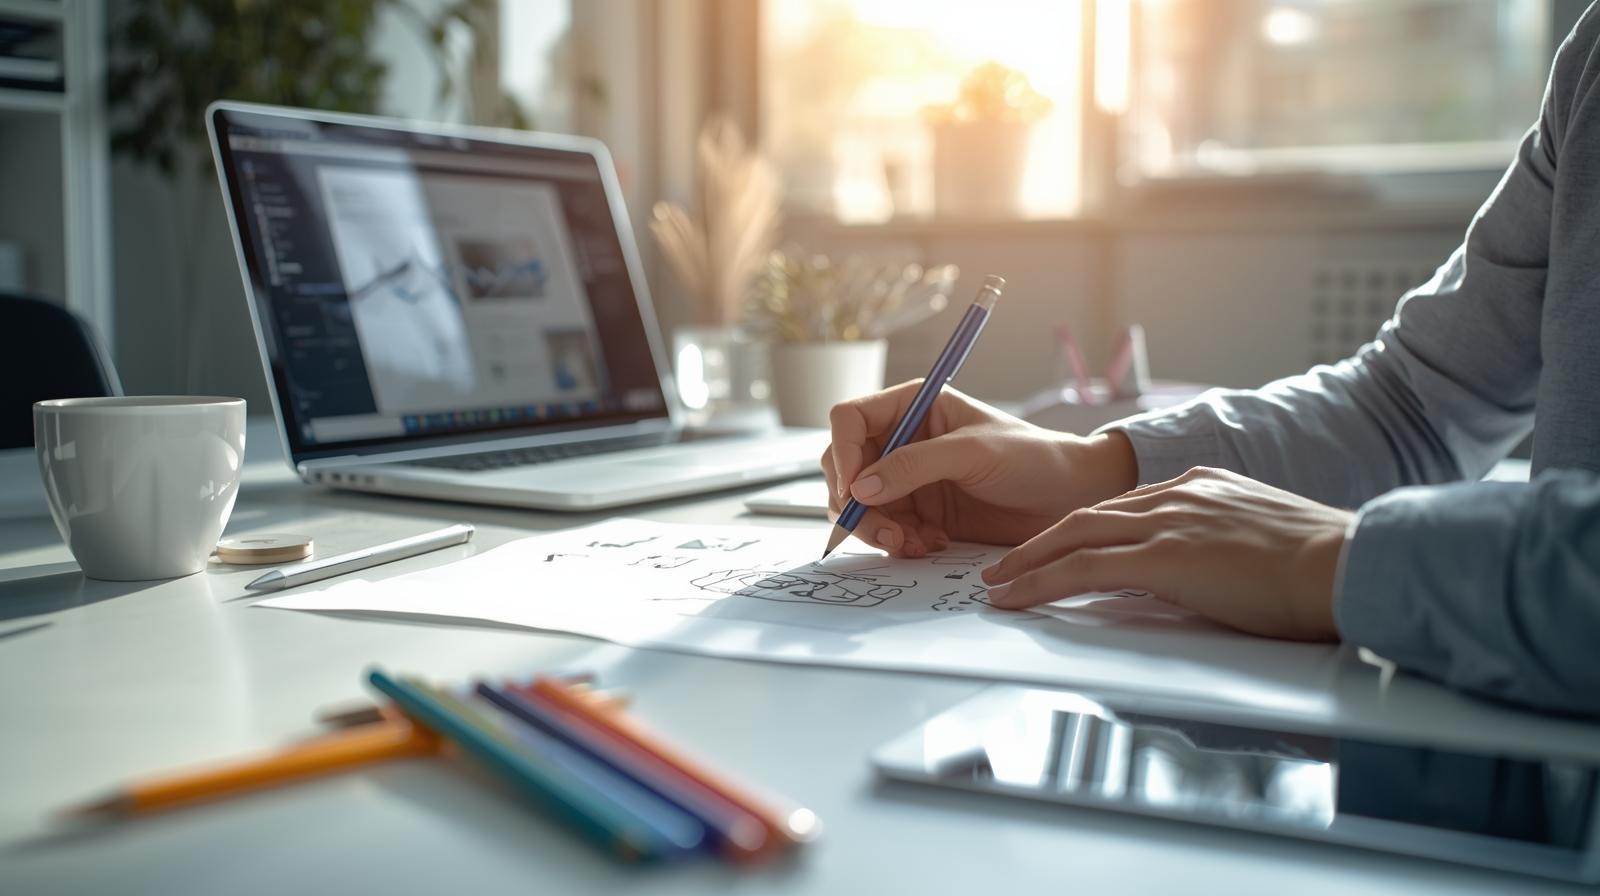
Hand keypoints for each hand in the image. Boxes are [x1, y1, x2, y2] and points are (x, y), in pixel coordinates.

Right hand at [821, 381, 1137, 556]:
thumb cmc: (1033, 458)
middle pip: (846, 466)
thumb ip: (915, 465)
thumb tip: (862, 486)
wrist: (1070, 498)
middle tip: (882, 531)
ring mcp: (909, 478)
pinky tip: (930, 545)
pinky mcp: (921, 512)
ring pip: (861, 504)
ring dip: (878, 529)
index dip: (844, 452)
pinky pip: (887, 529)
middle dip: (855, 502)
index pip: (850, 419)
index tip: (854, 488)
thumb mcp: (973, 453)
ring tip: (911, 543)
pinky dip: (899, 541)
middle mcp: (903, 439)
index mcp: (912, 406)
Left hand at [981, 467, 1352, 640]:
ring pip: (1074, 537)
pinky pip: (1084, 568)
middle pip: (1086, 515)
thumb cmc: (1323, 566)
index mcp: (1201, 486)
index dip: (1083, 528)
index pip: (1124, 506)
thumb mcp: (1263, 539)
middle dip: (1039, 541)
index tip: (1058, 544)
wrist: (1350, 563)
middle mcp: (1177, 494)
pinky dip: (1041, 582)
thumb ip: (1224, 544)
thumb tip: (1211, 571)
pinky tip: (1016, 598)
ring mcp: (1167, 522)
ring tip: (996, 585)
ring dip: (1027, 563)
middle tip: (1004, 564)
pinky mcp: (1164, 557)